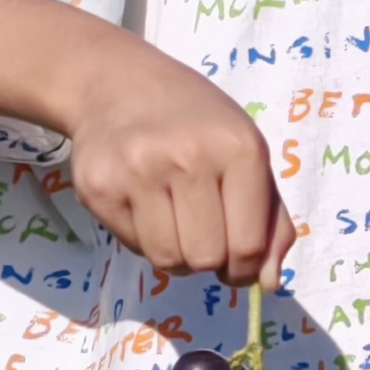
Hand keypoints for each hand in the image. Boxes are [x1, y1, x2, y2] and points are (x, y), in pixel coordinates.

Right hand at [59, 45, 288, 284]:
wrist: (118, 85)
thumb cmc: (196, 124)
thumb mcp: (247, 154)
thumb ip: (270, 221)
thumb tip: (268, 284)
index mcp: (238, 149)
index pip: (249, 245)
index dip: (246, 267)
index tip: (239, 260)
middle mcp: (187, 157)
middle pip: (206, 258)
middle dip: (210, 258)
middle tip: (203, 232)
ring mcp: (138, 172)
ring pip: (168, 260)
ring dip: (177, 254)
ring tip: (175, 219)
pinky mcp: (99, 188)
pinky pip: (135, 247)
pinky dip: (146, 239)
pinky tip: (146, 204)